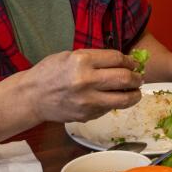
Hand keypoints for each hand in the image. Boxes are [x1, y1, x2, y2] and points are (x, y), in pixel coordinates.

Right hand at [23, 49, 142, 122]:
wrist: (32, 96)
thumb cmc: (50, 72)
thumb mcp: (70, 56)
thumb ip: (95, 58)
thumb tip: (122, 62)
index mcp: (82, 60)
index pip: (117, 59)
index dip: (131, 61)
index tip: (134, 63)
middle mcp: (87, 80)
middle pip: (125, 78)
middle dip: (137, 78)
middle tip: (139, 78)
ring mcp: (87, 100)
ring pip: (123, 99)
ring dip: (134, 95)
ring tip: (135, 91)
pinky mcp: (87, 115)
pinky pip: (109, 108)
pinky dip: (115, 103)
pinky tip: (114, 98)